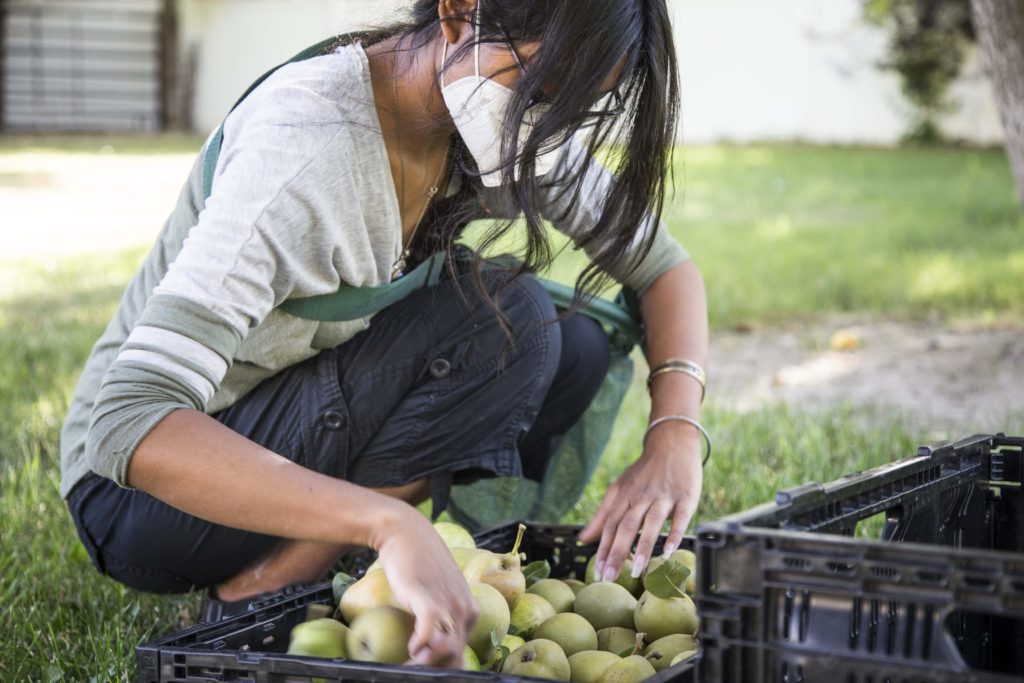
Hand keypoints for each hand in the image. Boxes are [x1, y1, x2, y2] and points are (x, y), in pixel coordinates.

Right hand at [373, 507, 478, 667]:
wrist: (405, 532)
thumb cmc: (417, 563)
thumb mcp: (437, 591)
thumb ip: (440, 612)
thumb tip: (429, 642)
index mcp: (468, 610)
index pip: (462, 652)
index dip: (445, 667)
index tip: (426, 671)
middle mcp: (464, 609)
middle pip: (455, 655)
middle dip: (434, 669)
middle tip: (411, 670)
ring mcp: (449, 603)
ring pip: (447, 649)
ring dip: (426, 663)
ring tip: (409, 663)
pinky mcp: (428, 597)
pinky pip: (430, 632)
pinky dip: (420, 645)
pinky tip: (411, 646)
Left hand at [578, 422, 702, 581]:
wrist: (672, 443)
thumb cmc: (644, 472)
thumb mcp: (619, 489)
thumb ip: (602, 516)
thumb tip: (583, 539)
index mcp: (624, 497)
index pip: (610, 526)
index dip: (604, 550)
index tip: (599, 573)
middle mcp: (641, 497)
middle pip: (626, 526)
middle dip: (617, 552)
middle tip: (610, 578)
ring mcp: (663, 497)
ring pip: (650, 522)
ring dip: (642, 546)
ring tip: (636, 570)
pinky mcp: (685, 497)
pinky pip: (679, 517)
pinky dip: (674, 534)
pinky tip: (668, 552)